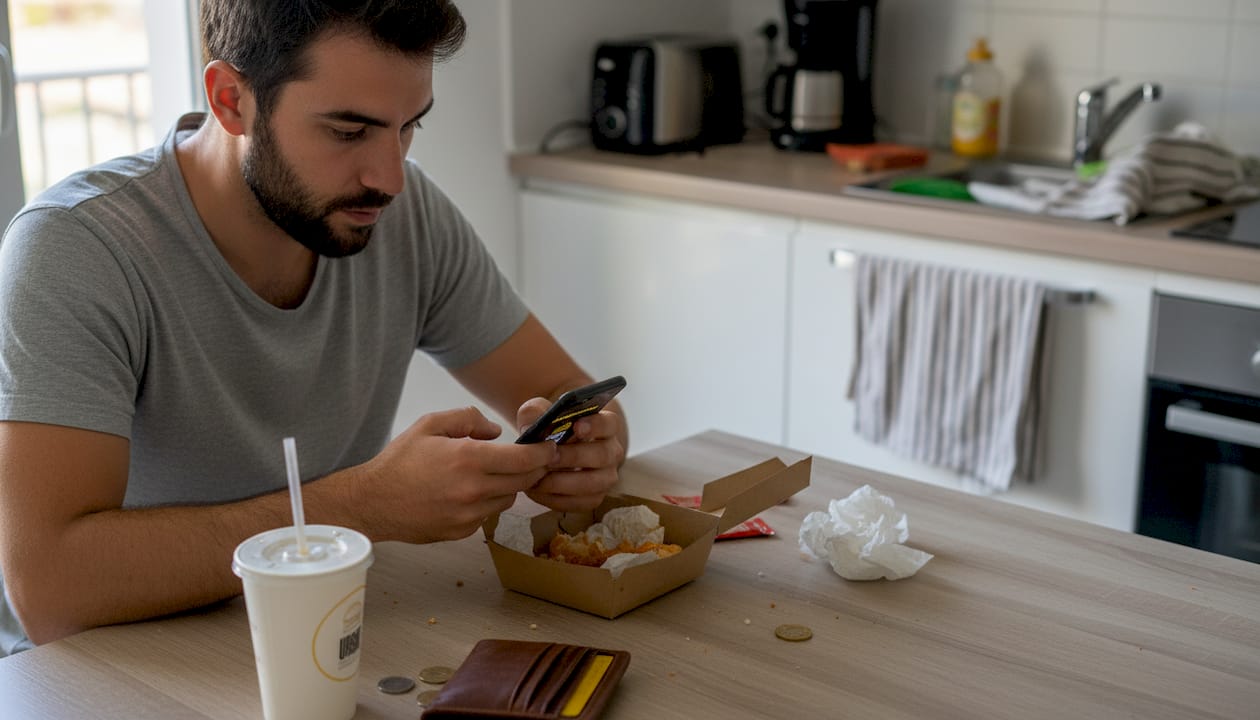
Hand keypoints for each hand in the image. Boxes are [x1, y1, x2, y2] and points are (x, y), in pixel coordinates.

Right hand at [358, 406, 557, 543]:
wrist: (371, 502)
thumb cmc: (399, 461)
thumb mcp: (430, 425)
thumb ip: (468, 419)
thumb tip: (496, 431)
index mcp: (468, 459)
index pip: (524, 459)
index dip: (543, 452)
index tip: (550, 447)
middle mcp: (473, 490)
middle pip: (524, 481)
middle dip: (533, 469)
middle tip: (533, 459)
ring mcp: (469, 515)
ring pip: (508, 499)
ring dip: (509, 486)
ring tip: (491, 474)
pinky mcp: (462, 532)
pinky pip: (488, 515)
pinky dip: (487, 503)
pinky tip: (468, 493)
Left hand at [515, 397, 624, 511]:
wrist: (556, 449)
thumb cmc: (552, 427)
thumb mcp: (541, 412)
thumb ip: (535, 412)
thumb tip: (529, 426)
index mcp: (605, 426)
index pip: (609, 423)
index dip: (596, 425)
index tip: (576, 426)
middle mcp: (611, 452)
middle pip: (601, 455)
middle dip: (574, 457)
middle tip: (549, 458)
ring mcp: (606, 477)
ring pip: (593, 484)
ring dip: (563, 482)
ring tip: (538, 478)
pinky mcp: (594, 497)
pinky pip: (581, 503)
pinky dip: (557, 499)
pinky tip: (537, 491)